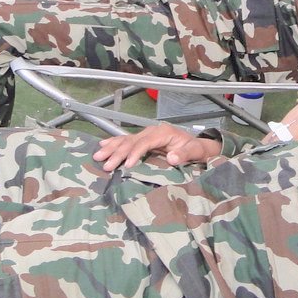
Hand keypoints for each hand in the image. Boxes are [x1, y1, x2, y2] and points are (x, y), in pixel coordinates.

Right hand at [93, 123, 219, 170]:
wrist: (199, 147)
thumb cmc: (197, 149)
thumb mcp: (195, 151)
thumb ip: (185, 153)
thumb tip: (171, 157)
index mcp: (163, 132)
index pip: (145, 142)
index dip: (135, 153)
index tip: (127, 165)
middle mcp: (152, 131)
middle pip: (132, 141)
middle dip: (118, 153)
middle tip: (106, 165)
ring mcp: (147, 135)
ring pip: (126, 140)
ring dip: (111, 148)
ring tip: (98, 156)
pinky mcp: (144, 140)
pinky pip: (126, 141)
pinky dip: (114, 143)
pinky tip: (103, 145)